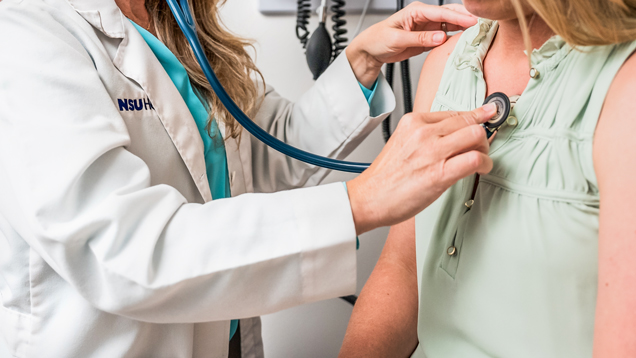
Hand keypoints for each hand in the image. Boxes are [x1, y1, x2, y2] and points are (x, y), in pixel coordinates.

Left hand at [347, 3, 476, 87]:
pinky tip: (467, 40)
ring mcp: (428, 27)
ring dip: (465, 28)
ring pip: (451, 24)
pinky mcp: (429, 38)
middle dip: (467, 18)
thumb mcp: (397, 39)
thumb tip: (440, 37)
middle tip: (484, 24)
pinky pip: (446, 36)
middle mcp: (424, 17)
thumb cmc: (378, 40)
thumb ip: (419, 39)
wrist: (371, 51)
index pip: (441, 12)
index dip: (459, 17)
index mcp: (416, 11)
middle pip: (450, 14)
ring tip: (480, 32)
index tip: (473, 22)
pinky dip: (456, 38)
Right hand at [347, 105, 495, 234]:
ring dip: (485, 148)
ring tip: (481, 159)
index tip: (487, 115)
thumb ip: (425, 135)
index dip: (475, 116)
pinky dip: (485, 164)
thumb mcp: (402, 142)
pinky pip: (475, 159)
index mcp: (414, 122)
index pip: (455, 113)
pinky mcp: (440, 173)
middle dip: (482, 133)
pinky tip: (481, 169)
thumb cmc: (385, 177)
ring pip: (477, 136)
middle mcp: (424, 132)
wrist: (369, 198)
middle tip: (482, 146)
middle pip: (470, 121)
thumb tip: (453, 133)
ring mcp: (432, 152)